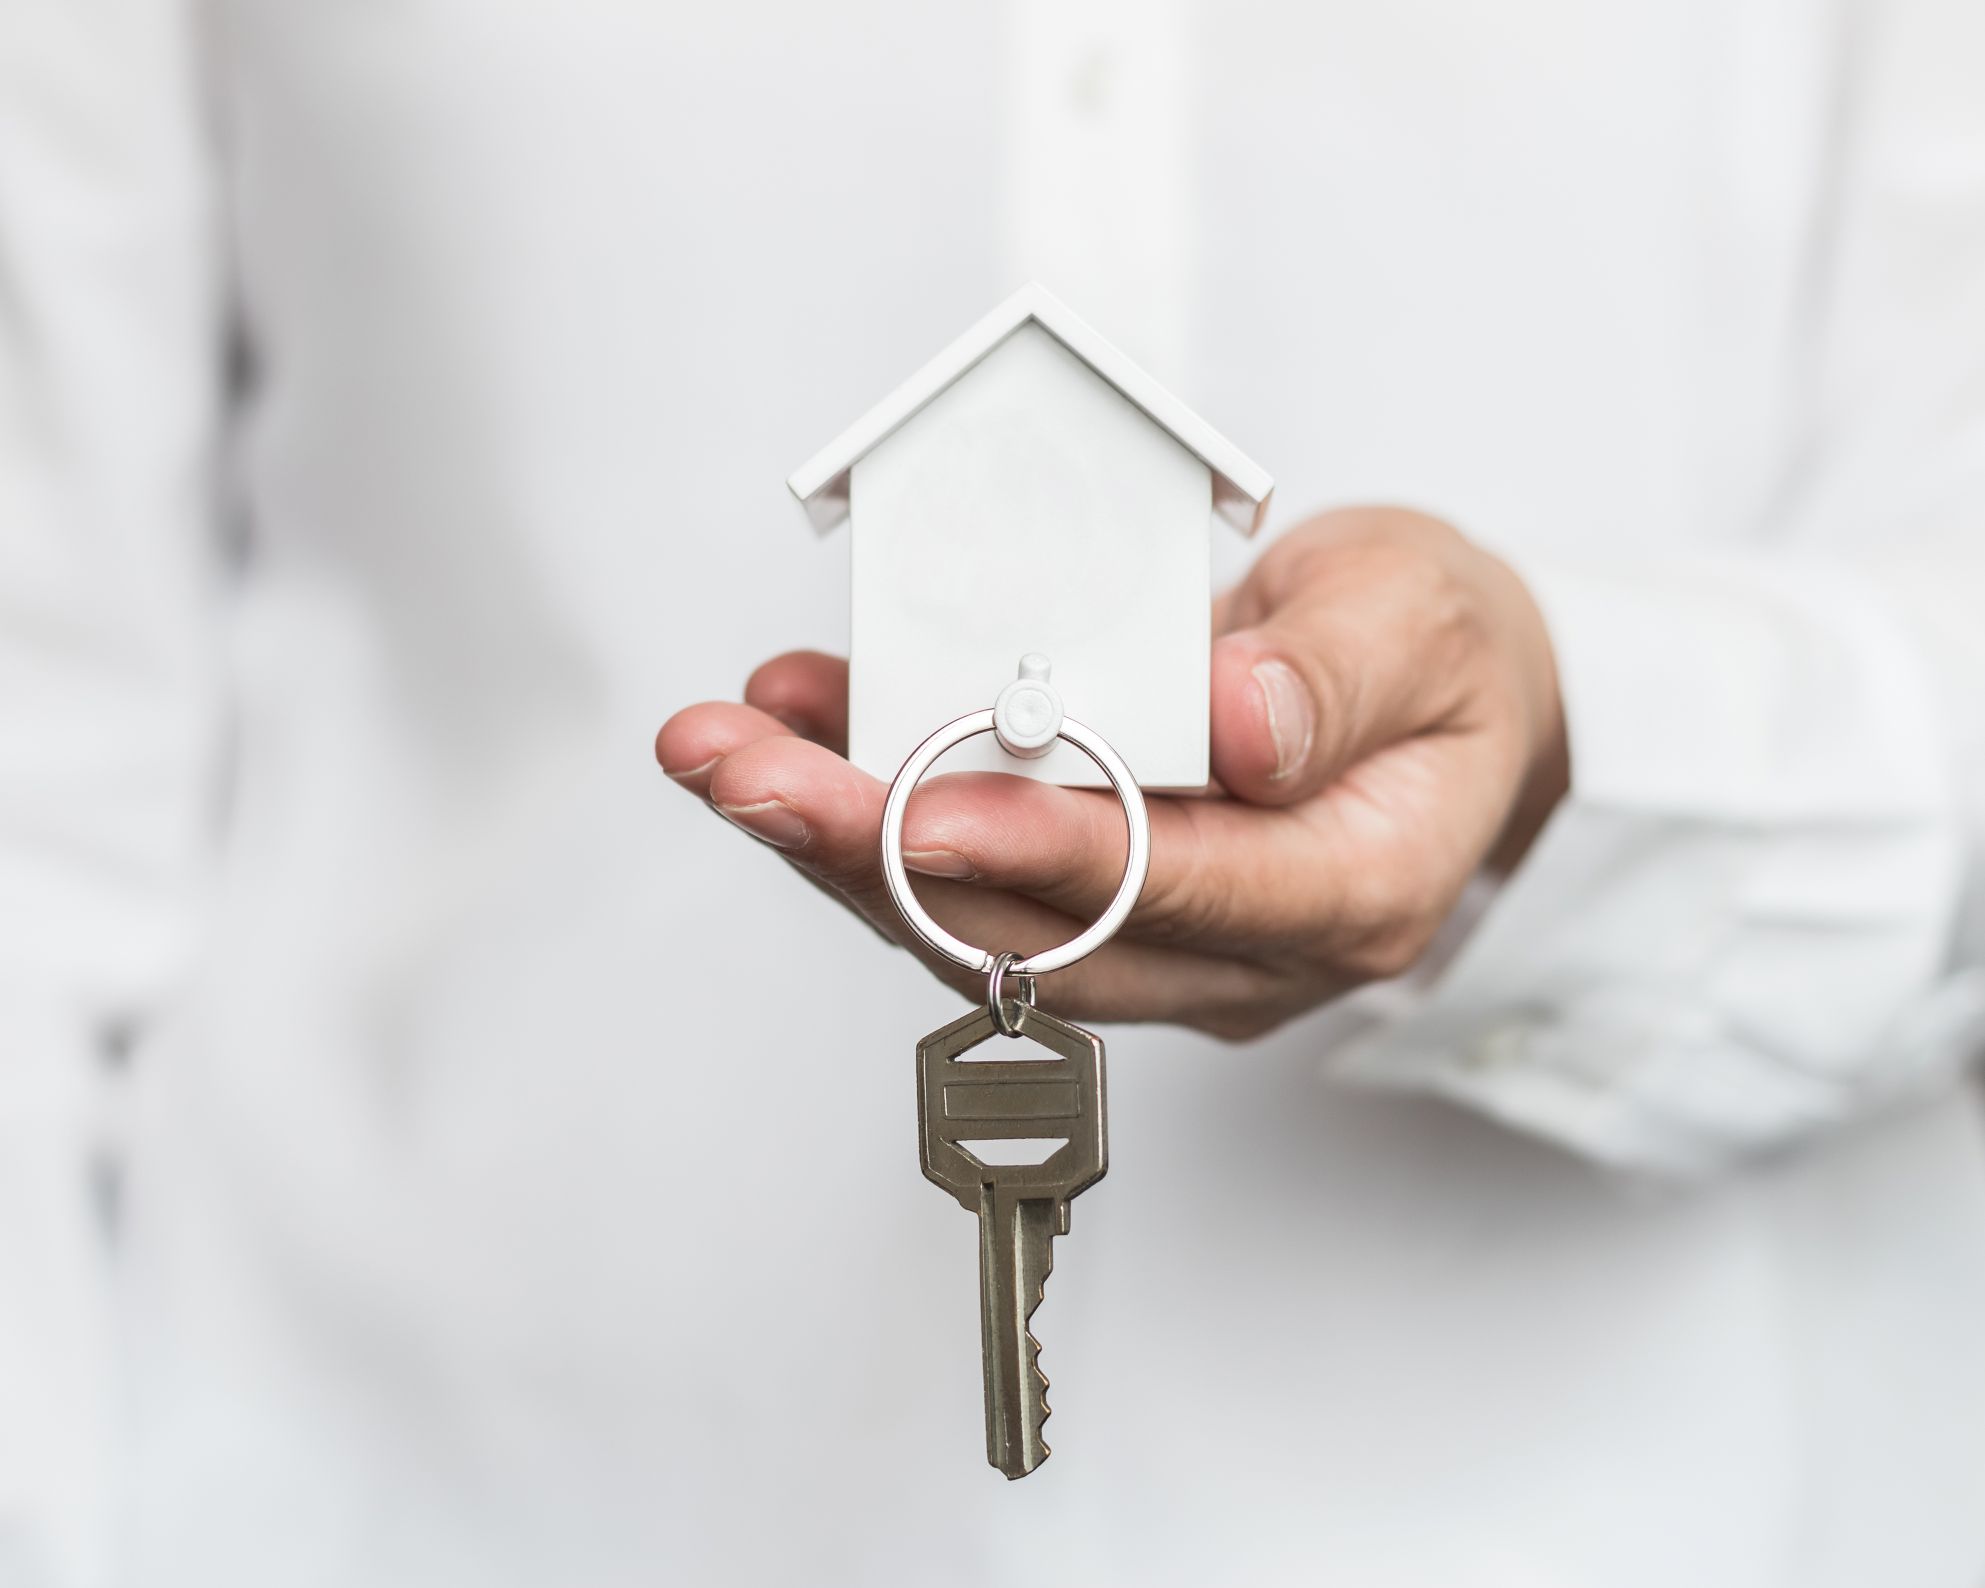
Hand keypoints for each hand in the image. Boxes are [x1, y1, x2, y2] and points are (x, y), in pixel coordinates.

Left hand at [657, 507, 1566, 1038]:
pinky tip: (793, 723)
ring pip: (975, 920)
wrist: (1437, 698)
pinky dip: (871, 808)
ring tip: (721, 747)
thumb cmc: (1441, 654)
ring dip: (837, 836)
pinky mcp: (1103, 912)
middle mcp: (1245, 950)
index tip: (919, 808)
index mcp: (1352, 890)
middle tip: (742, 768)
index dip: (1045, 852)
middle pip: (1037, 930)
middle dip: (873, 848)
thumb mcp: (1426, 616)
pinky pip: (968, 878)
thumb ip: (1339, 673)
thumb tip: (1234, 728)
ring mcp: (1166, 944)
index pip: (1181, 890)